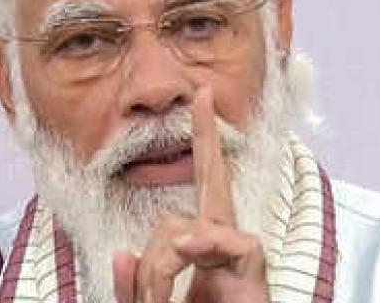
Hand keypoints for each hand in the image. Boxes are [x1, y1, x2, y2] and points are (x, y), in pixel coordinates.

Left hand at [113, 88, 268, 302]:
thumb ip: (133, 288)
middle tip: (202, 99)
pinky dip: (199, 249)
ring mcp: (238, 259)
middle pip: (210, 184)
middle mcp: (220, 246)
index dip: (201, 143)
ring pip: (182, 226)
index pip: (197, 192)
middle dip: (206, 138)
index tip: (198, 97)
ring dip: (158, 263)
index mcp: (197, 253)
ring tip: (157, 301)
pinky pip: (229, 240)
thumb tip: (124, 250)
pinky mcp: (254, 273)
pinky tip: (189, 256)